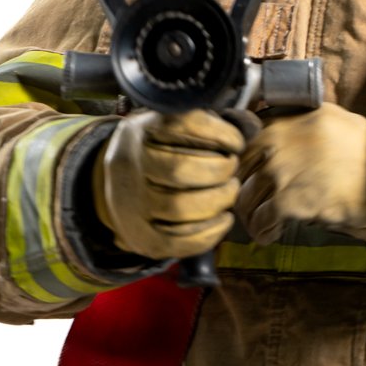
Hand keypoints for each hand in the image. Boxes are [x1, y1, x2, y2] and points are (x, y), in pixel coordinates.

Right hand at [92, 109, 245, 259]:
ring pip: (179, 207)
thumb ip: (211, 124)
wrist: (114, 186)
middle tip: (232, 169)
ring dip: (217, 201)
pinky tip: (224, 219)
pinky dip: (210, 233)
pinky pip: (177, 241)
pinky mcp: (141, 237)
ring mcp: (131, 205)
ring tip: (229, 191)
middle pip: (180, 170)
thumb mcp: (173, 127)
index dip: (219, 133)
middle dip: (219, 170)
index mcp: (141, 132)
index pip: (182, 127)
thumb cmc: (158, 151)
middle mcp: (130, 167)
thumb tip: (251, 127)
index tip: (236, 142)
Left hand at [234, 105, 365, 244]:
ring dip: (251, 214)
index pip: (245, 142)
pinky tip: (269, 235)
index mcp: (285, 118)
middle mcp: (277, 139)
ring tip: (260, 224)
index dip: (246, 164)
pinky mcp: (288, 200)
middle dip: (245, 190)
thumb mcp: (329, 120)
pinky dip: (263, 231)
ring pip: (247, 197)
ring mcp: (280, 170)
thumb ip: (297, 124)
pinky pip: (261, 220)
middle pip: (241, 170)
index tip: (250, 178)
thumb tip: (271, 137)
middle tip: (253, 205)